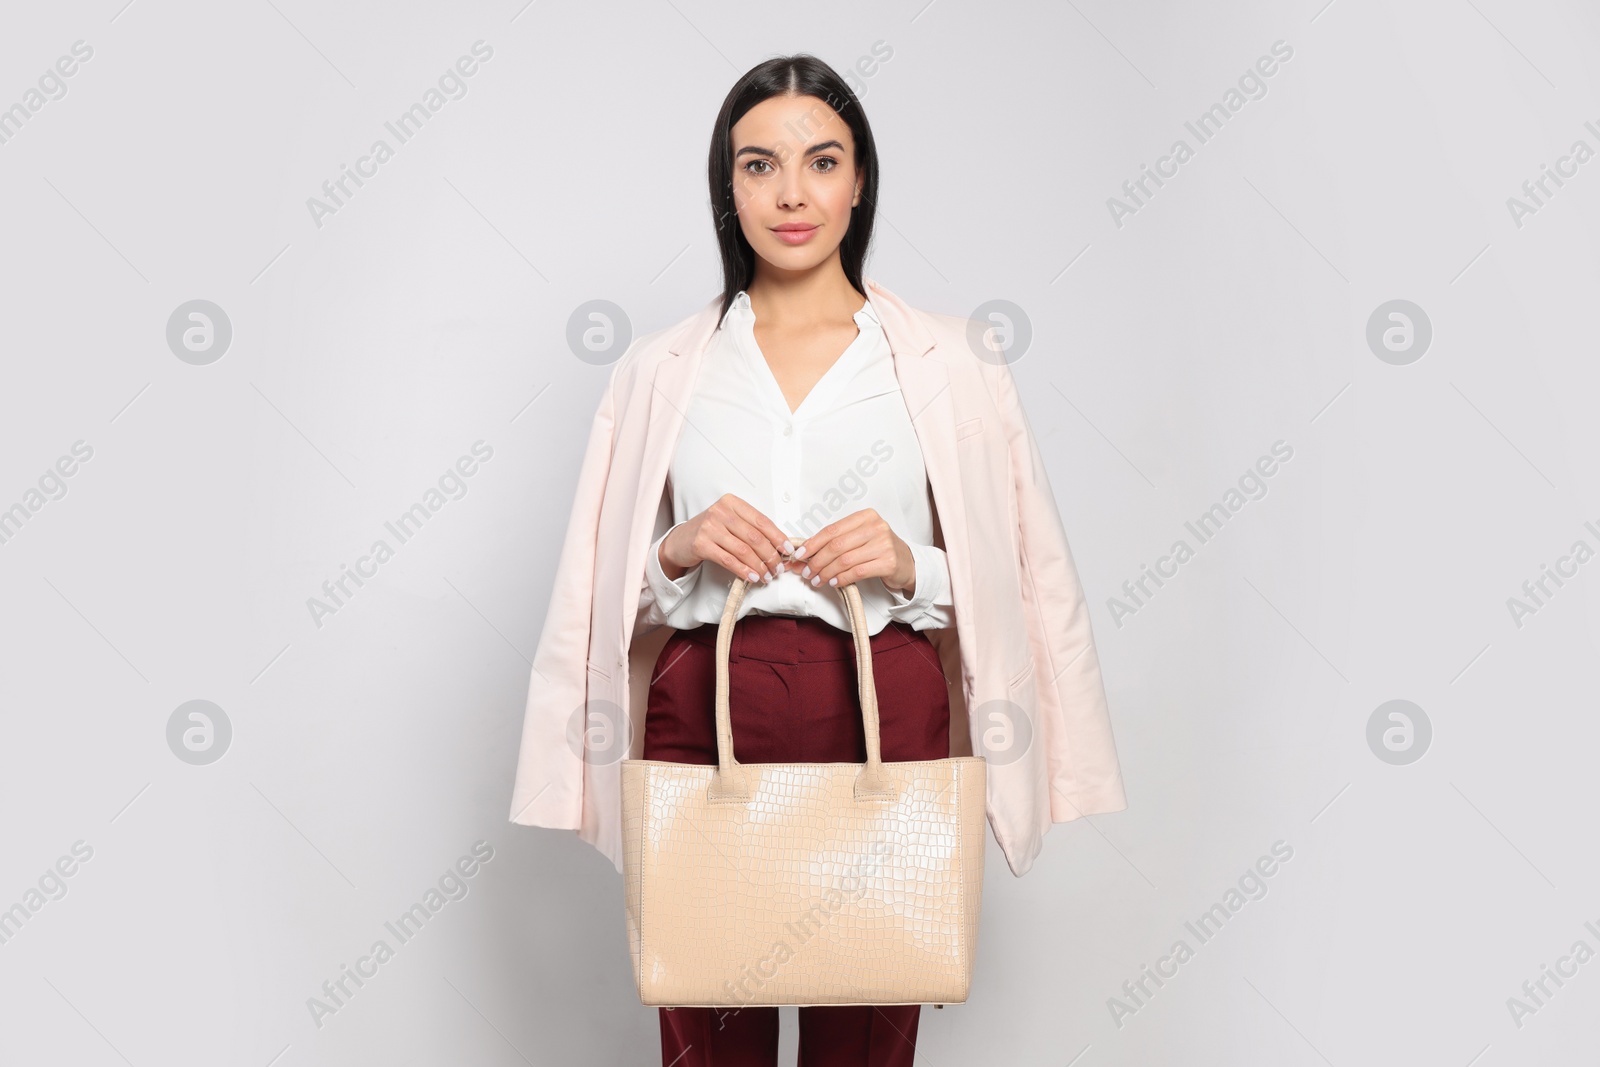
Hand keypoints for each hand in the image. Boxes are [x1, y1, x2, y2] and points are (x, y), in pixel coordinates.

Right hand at [660, 494, 795, 584]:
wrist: (680, 540)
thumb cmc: (710, 531)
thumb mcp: (730, 522)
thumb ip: (751, 529)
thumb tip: (779, 546)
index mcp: (732, 502)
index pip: (761, 520)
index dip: (777, 537)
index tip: (787, 550)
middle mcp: (720, 512)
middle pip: (754, 536)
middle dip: (770, 555)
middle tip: (777, 568)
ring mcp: (709, 527)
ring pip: (743, 550)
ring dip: (759, 566)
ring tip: (767, 576)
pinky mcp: (701, 544)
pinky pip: (729, 560)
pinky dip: (743, 570)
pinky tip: (752, 577)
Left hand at [790, 509, 915, 594]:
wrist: (907, 563)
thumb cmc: (879, 549)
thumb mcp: (860, 538)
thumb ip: (837, 542)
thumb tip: (806, 553)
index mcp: (866, 516)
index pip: (832, 530)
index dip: (813, 544)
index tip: (800, 555)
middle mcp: (876, 527)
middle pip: (837, 546)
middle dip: (817, 561)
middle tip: (807, 572)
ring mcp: (884, 544)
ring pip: (845, 560)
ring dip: (827, 573)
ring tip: (818, 580)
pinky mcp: (888, 562)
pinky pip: (857, 572)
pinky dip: (842, 578)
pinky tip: (834, 582)